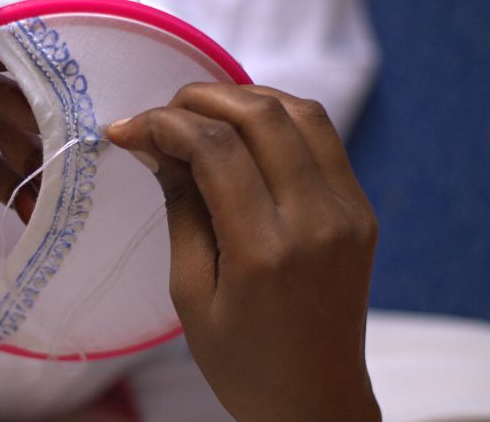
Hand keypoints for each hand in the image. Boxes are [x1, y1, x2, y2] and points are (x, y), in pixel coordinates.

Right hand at [106, 84, 379, 420]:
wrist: (316, 402)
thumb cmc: (242, 361)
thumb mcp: (191, 292)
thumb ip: (180, 207)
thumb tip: (155, 142)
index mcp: (265, 252)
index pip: (216, 149)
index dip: (164, 124)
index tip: (128, 128)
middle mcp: (316, 223)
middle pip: (262, 116)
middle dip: (202, 98)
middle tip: (162, 113)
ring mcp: (348, 213)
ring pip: (302, 114)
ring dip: (246, 98)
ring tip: (201, 113)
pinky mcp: (361, 212)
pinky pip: (323, 140)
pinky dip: (280, 120)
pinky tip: (244, 133)